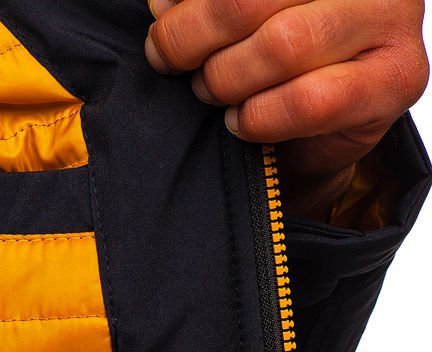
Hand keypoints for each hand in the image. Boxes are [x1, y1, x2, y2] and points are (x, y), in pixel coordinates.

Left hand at [145, 0, 428, 219]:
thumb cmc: (278, 64)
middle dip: (195, 37)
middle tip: (174, 62)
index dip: (191, 1)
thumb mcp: (242, 19)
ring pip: (281, 46)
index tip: (160, 23)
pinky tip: (242, 121)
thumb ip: (209, 4)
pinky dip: (261, 117)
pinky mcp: (396, 79)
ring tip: (211, 90)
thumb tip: (162, 6)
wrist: (319, 134)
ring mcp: (391, 19)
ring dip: (227, 79)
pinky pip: (308, 102)